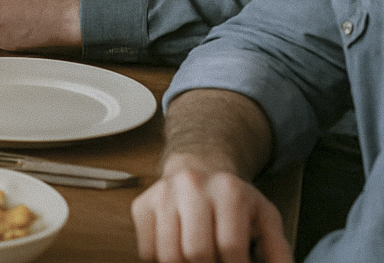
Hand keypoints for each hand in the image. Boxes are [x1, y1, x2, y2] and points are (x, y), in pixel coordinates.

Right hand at [132, 157, 291, 262]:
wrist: (199, 166)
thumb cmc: (235, 199)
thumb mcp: (264, 217)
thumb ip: (277, 250)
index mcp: (228, 190)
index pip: (229, 247)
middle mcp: (192, 186)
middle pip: (195, 252)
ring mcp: (162, 194)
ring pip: (168, 254)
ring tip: (199, 262)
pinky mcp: (142, 204)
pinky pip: (147, 250)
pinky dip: (163, 261)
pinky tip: (179, 254)